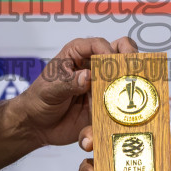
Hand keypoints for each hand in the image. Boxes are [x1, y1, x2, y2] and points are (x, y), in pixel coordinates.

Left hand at [11, 36, 137, 148]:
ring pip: (124, 78)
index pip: (98, 44)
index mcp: (77, 53)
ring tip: (133, 95)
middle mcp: (93, 67)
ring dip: (129, 86)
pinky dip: (122, 109)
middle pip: (119, 54)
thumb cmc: (38, 99)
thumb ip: (68, 82)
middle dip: (130, 61)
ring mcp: (101, 85)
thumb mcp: (49, 89)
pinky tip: (122, 115)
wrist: (37, 126)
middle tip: (134, 73)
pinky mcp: (105, 104)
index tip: (112, 66)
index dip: (108, 52)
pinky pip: (119, 104)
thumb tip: (87, 77)